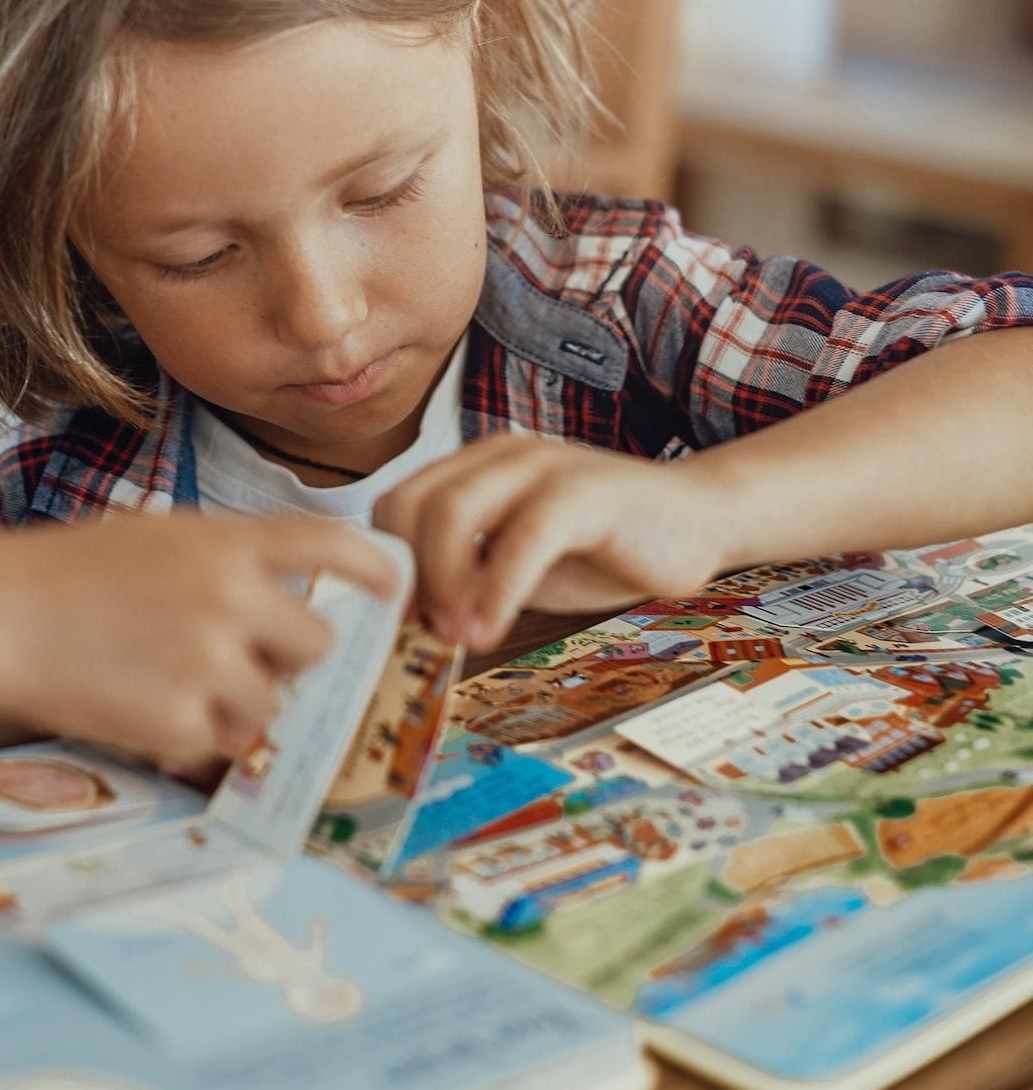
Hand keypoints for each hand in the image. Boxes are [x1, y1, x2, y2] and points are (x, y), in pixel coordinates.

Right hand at [0, 510, 399, 774]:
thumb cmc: (68, 573)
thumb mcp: (160, 539)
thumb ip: (228, 561)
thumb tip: (288, 599)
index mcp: (227, 543)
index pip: (331, 543)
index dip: (374, 566)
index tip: (394, 585)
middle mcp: (231, 598)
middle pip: (318, 642)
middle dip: (290, 657)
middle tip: (243, 657)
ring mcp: (209, 662)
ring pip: (273, 704)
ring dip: (240, 705)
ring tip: (175, 682)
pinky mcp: (179, 722)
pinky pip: (217, 745)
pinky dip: (188, 738)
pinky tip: (142, 707)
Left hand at [374, 437, 726, 652]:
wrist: (698, 521)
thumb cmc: (602, 548)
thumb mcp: (519, 564)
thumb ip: (468, 577)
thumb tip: (410, 621)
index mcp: (477, 466)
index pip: (398, 502)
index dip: (390, 564)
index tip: (401, 621)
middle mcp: (502, 455)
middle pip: (415, 503)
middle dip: (410, 575)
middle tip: (427, 632)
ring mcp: (544, 466)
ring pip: (454, 510)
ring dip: (443, 583)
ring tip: (458, 635)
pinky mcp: (587, 491)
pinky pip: (524, 536)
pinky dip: (497, 589)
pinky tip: (493, 630)